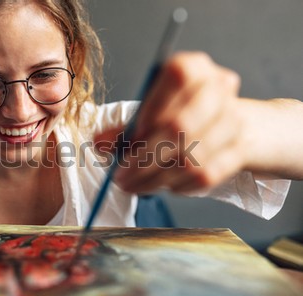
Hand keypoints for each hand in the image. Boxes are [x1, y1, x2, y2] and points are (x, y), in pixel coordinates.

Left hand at [95, 51, 246, 193]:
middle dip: (143, 158)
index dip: (150, 111)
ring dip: (156, 179)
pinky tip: (163, 185)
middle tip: (121, 176)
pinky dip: (178, 186)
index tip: (129, 140)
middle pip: (180, 126)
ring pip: (191, 158)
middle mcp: (219, 88)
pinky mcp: (239, 151)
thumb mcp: (151, 111)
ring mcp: (234, 120)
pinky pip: (206, 176)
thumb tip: (99, 142)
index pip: (176, 77)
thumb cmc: (181, 114)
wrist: (228, 123)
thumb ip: (125, 126)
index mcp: (195, 67)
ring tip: (134, 185)